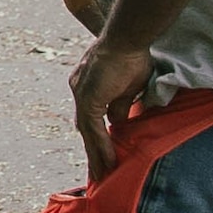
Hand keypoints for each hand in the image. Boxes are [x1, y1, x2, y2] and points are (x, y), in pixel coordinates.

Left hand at [69, 33, 160, 178]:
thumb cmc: (132, 55)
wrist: (127, 38)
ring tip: (102, 174)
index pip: (89, 116)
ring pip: (88, 132)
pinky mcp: (88, 99)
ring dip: (96, 154)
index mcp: (86, 85)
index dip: (95, 135)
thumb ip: (120, 105)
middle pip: (85, 127)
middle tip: (98, 172)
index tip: (100, 152)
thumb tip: (117, 123)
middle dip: (92, 150)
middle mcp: (79, 89)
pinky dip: (101, 146)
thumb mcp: (129, 86)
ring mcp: (81, 94)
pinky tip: (108, 161)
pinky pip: (93, 129)